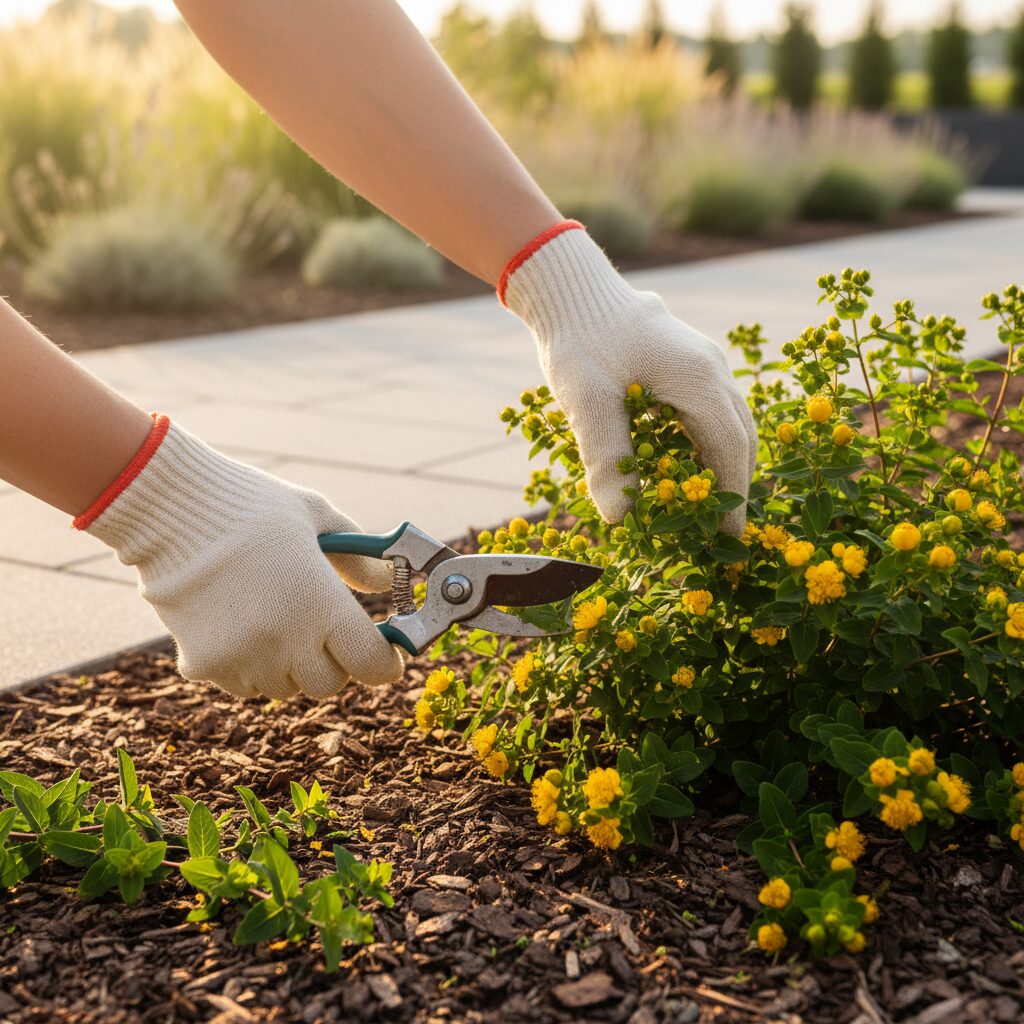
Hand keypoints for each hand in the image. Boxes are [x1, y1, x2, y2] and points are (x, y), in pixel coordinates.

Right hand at [77, 417, 403, 698]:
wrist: (170, 508)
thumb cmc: (253, 506)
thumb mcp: (319, 519)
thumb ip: (360, 558)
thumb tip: (388, 583)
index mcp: (321, 606)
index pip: (371, 665)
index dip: (384, 662)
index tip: (384, 652)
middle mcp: (284, 642)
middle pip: (329, 683)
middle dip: (334, 660)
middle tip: (323, 627)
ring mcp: (241, 658)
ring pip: (285, 686)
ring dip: (290, 664)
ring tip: (273, 615)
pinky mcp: (202, 665)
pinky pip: (242, 683)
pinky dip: (249, 665)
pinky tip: (238, 621)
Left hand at [503, 225, 756, 534]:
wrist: (569, 288)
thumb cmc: (579, 341)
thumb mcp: (588, 402)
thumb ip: (607, 458)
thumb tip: (619, 518)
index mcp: (699, 379)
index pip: (730, 449)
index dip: (732, 497)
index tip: (730, 538)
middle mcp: (711, 369)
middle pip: (740, 437)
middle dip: (733, 484)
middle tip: (719, 530)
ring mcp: (703, 362)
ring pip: (729, 422)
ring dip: (722, 464)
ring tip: (705, 505)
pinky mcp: (686, 361)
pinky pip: (710, 409)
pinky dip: (706, 443)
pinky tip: (684, 465)